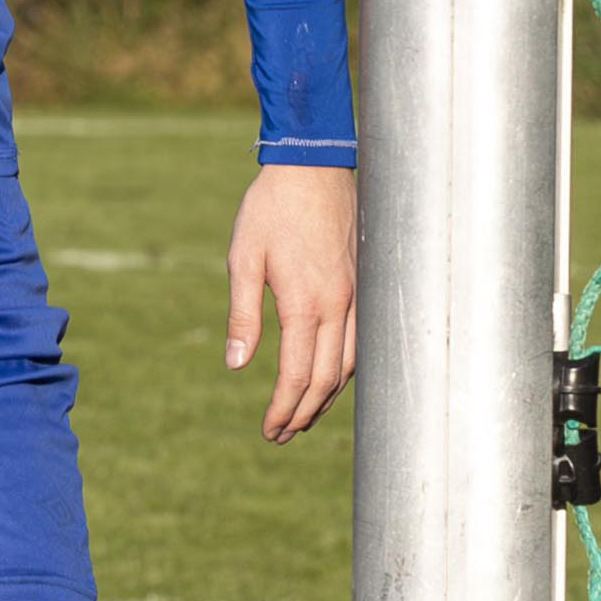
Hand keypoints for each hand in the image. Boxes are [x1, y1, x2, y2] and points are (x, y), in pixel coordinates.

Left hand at [225, 162, 356, 441]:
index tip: (269, 431)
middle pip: (325, 380)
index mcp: (304, 304)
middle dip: (304, 413)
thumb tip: (236, 364)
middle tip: (282, 434)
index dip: (283, 410)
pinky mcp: (365, 284)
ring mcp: (357, 296)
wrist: (313, 165)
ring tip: (304, 416)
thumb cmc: (270, 209)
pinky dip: (346, 370)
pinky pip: (361, 342)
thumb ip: (242, 314)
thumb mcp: (243, 258)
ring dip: (327, 397)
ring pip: (350, 366)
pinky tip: (332, 376)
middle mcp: (338, 306)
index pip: (296, 376)